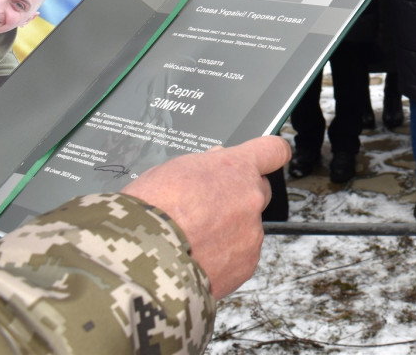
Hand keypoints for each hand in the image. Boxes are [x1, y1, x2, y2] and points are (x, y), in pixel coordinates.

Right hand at [122, 135, 290, 297]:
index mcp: (235, 168)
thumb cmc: (149, 211)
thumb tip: (215, 161)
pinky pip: (240, 256)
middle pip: (259, 191)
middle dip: (239, 197)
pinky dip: (223, 258)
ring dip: (228, 231)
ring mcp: (252, 233)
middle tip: (207, 209)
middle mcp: (251, 198)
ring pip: (247, 227)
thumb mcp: (171, 169)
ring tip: (192, 239)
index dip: (270, 154)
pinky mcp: (246, 264)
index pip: (273, 150)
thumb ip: (204, 165)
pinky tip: (197, 257)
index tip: (268, 158)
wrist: (142, 258)